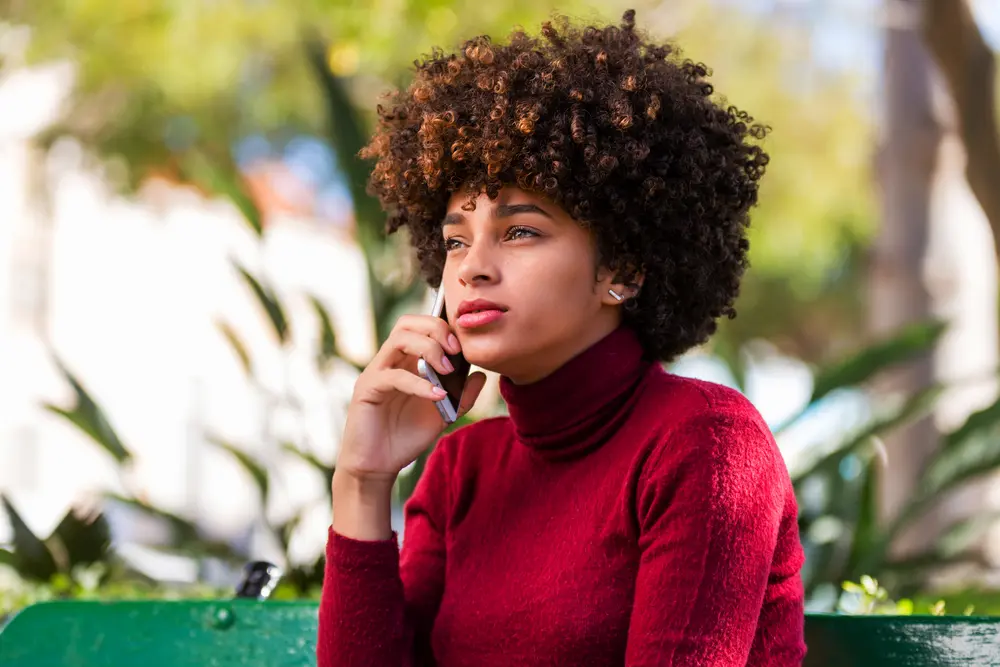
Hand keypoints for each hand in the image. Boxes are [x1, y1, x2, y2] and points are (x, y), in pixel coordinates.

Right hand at [338, 314, 485, 483]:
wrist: (380, 465)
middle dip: (436, 329)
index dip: (443, 326)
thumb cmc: (407, 436)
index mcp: (406, 360)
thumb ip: (462, 395)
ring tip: (447, 371)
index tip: (463, 344)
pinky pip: (393, 376)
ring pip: (399, 339)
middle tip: (455, 350)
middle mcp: (390, 361)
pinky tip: (437, 396)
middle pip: (408, 322)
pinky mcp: (367, 389)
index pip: (420, 325)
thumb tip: (481, 375)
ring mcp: (376, 372)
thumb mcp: (444, 414)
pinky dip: (419, 384)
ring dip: (428, 349)